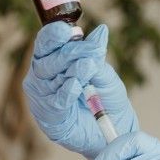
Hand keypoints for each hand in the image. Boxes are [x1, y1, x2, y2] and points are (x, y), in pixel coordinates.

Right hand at [22, 22, 138, 159]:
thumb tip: (102, 30)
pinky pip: (54, 101)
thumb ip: (97, 55)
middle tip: (90, 53)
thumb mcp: (105, 74)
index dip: (55, 35)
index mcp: (54, 61)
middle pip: (48, 59)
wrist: (116, 129)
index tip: (71, 30)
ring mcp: (43, 96)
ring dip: (70, 71)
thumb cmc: (108, 99)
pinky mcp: (49, 116)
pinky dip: (66, 92)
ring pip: (50, 78)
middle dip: (70, 53)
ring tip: (87, 67)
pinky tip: (76, 86)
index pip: (47, 43)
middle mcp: (43, 77)